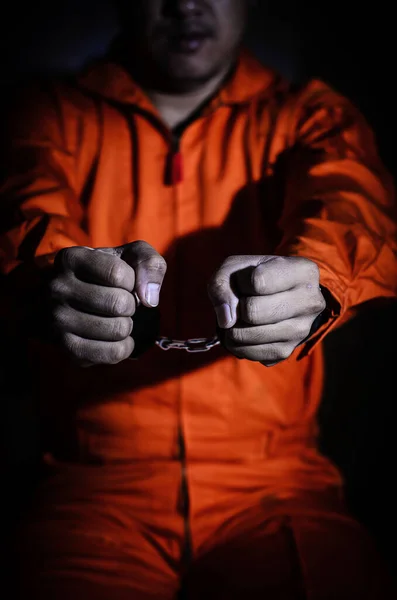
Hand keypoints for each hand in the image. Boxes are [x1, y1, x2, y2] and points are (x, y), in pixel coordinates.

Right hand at [47, 241, 166, 366]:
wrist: (78, 300)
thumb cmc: (109, 274)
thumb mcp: (131, 256)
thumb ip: (149, 264)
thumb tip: (149, 299)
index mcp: (70, 259)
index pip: (118, 274)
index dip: (132, 281)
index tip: (124, 282)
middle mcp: (57, 288)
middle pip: (119, 303)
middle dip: (131, 305)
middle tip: (122, 303)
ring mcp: (58, 320)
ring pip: (118, 329)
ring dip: (128, 325)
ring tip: (117, 318)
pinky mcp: (67, 348)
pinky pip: (112, 353)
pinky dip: (125, 347)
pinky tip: (118, 338)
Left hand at [208, 255, 325, 365]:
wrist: (280, 296)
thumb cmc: (256, 276)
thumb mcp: (237, 267)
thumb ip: (221, 284)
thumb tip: (226, 320)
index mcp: (303, 271)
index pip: (258, 281)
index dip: (241, 282)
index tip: (246, 282)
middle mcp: (310, 302)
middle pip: (253, 312)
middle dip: (236, 308)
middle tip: (239, 304)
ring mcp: (301, 330)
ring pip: (250, 335)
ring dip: (233, 329)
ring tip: (238, 319)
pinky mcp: (288, 351)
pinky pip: (250, 353)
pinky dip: (238, 345)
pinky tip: (244, 332)